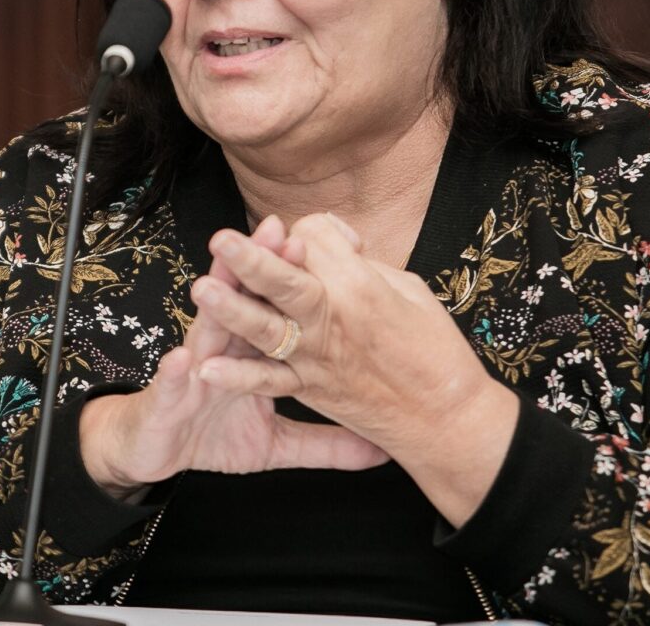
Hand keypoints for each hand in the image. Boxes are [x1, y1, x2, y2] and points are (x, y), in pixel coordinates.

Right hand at [79, 215, 386, 499]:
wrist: (156, 451)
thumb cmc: (216, 434)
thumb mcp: (279, 444)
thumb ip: (327, 443)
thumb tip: (378, 453)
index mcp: (252, 349)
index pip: (278, 305)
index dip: (299, 277)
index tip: (325, 247)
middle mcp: (223, 347)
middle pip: (244, 299)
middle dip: (258, 264)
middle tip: (277, 231)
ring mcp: (193, 369)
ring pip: (207, 328)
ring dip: (214, 303)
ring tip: (221, 278)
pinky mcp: (166, 397)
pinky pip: (171, 382)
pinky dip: (176, 370)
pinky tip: (183, 359)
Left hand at [194, 212, 518, 525]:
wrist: (447, 419)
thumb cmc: (435, 348)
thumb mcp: (408, 287)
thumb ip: (361, 266)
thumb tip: (332, 249)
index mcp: (361, 285)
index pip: (316, 241)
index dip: (311, 232)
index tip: (321, 238)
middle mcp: (335, 318)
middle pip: (285, 279)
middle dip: (251, 259)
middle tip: (220, 240)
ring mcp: (319, 357)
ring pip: (267, 328)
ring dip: (233, 309)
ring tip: (202, 290)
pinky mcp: (312, 391)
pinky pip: (269, 382)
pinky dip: (238, 376)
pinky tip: (207, 368)